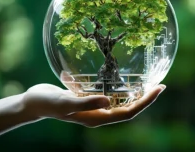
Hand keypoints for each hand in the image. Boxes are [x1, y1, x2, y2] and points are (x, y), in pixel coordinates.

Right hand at [22, 83, 165, 126]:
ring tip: (148, 81)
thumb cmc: (47, 103)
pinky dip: (119, 86)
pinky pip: (109, 93)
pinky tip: (123, 76)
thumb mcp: (65, 103)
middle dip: (146, 98)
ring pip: (121, 101)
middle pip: (129, 108)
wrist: (33, 102)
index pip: (128, 113)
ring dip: (135, 92)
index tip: (159, 89)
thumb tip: (109, 101)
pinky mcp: (90, 97)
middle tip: (160, 84)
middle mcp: (99, 113)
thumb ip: (86, 102)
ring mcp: (95, 106)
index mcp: (97, 117)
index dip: (145, 103)